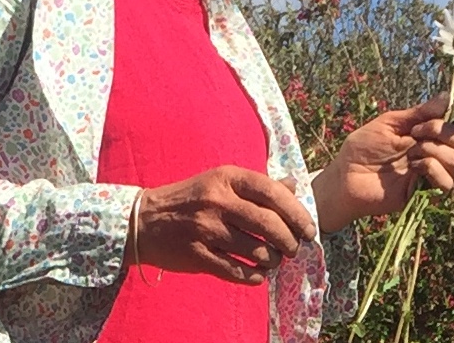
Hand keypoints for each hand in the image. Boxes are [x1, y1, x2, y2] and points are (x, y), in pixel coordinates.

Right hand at [130, 165, 316, 284]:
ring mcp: (206, 229)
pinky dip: (254, 276)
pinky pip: (237, 271)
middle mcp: (217, 201)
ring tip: (275, 260)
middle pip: (269, 224)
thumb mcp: (221, 181)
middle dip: (290, 241)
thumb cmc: (191, 197)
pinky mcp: (198, 256)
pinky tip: (257, 274)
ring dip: (274, 260)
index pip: (271, 192)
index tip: (309, 228)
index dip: (296, 212)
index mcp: (226, 178)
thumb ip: (258, 185)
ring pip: (257, 251)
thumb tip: (294, 185)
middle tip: (294, 248)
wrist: (144, 220)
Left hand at [312, 95, 453, 231]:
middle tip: (417, 131)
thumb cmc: (364, 146)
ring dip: (435, 150)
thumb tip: (446, 97)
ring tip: (411, 151)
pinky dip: (432, 169)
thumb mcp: (390, 123)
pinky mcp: (427, 192)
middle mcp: (437, 151)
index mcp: (429, 131)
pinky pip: (448, 182)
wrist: (346, 175)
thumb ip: (419, 113)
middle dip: (445, 131)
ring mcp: (434, 172)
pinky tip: (413, 168)